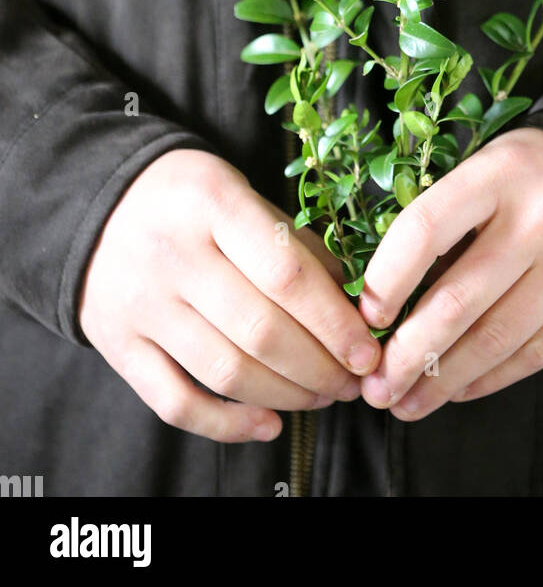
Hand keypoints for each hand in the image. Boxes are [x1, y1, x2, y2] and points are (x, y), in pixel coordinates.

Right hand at [79, 149, 380, 441]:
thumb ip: (295, 245)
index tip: (367, 350)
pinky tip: (269, 425)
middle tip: (353, 382)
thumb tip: (354, 305)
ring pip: (226, 372)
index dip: (334, 321)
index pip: (286, 274)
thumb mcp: (242, 193)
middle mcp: (172, 254)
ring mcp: (141, 304)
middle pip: (261, 331)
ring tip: (323, 397)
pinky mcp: (118, 345)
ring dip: (286, 396)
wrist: (99, 202)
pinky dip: (227, 425)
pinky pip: (176, 402)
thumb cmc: (190, 198)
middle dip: (320, 367)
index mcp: (212, 202)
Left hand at [358, 127, 542, 418]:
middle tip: (375, 388)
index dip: (386, 280)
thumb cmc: (535, 177)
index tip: (366, 318)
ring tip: (406, 403)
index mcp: (501, 171)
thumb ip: (447, 218)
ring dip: (441, 380)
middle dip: (406, 354)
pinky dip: (488, 379)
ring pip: (494, 339)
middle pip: (458, 300)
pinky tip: (457, 389)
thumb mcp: (491, 169)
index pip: (425, 230)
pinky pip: (535, 354)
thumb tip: (383, 301)